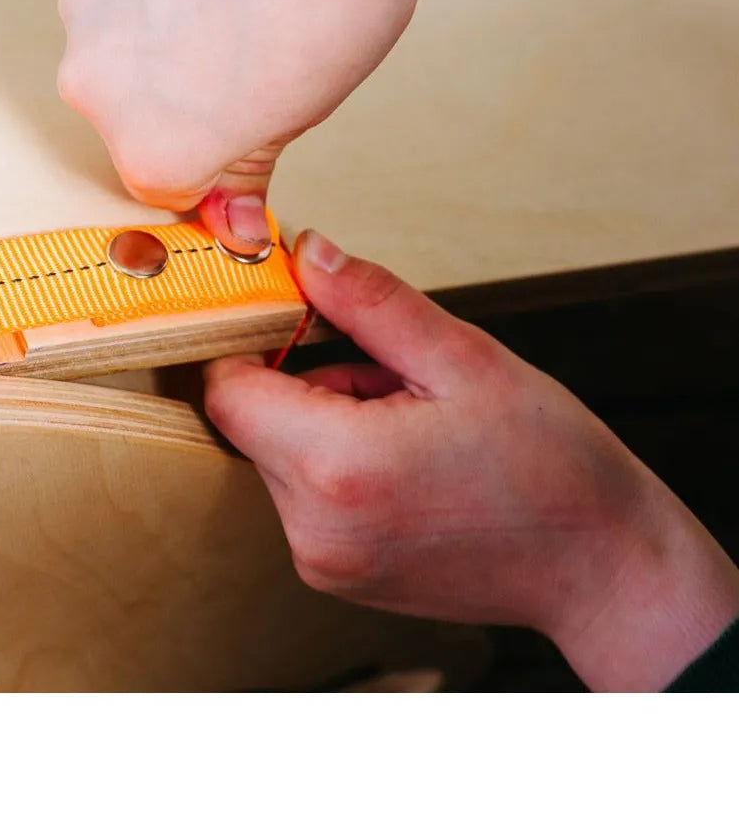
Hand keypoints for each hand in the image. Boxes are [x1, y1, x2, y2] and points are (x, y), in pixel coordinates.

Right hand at [58, 0, 498, 253]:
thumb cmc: (328, 7)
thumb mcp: (293, 119)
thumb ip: (242, 176)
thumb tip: (236, 226)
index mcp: (149, 152)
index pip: (164, 184)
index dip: (210, 160)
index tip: (241, 131)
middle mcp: (96, 89)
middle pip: (129, 115)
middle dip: (176, 98)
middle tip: (243, 56)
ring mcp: (87, 9)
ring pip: (117, 45)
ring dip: (158, 36)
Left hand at [204, 230, 738, 690]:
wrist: (600, 567)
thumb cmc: (549, 464)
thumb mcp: (465, 358)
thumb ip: (370, 302)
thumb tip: (306, 252)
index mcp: (336, 466)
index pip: (228, 390)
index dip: (250, 345)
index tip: (294, 323)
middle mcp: (313, 525)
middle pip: (252, 422)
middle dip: (304, 385)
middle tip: (390, 383)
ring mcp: (321, 561)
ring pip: (277, 457)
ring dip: (322, 426)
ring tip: (408, 429)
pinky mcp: (332, 574)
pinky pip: (301, 497)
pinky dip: (334, 468)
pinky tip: (403, 466)